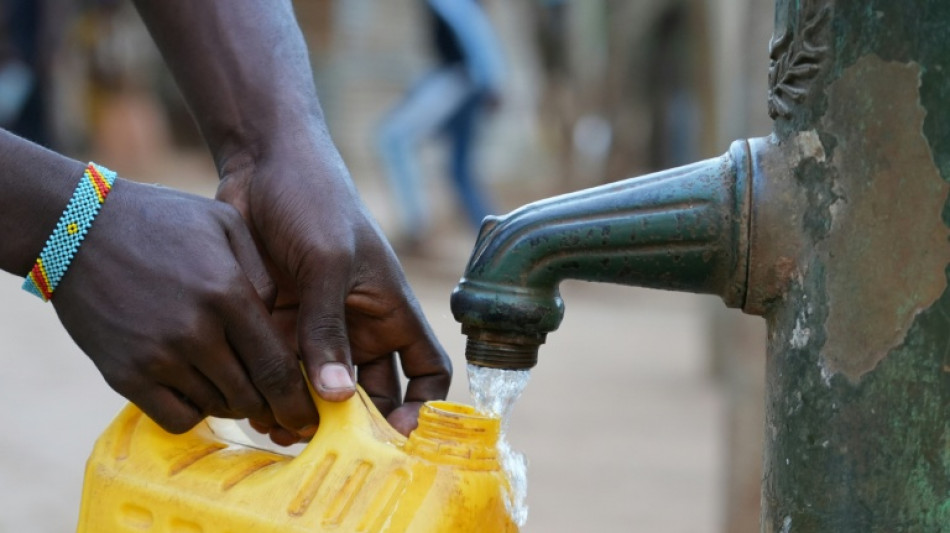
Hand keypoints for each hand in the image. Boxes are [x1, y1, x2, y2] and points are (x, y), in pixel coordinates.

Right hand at [52, 180, 318, 435]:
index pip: (277, 367)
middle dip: (269, 403)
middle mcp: (195, 331)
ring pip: (216, 407)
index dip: (298, 400)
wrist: (77, 227)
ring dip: (230, 400)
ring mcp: (157, 356)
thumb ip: (263, 274)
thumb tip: (280, 322)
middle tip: (274, 402)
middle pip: (251, 395)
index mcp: (228, 294)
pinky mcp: (123, 374)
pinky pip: (176, 418)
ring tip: (229, 377)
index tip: (309, 419)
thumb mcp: (226, 224)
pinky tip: (195, 386)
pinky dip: (193, 411)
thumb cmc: (161, 220)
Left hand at [216, 135, 451, 442]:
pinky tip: (249, 405)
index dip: (423, 408)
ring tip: (279, 431)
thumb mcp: (329, 261)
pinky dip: (268, 396)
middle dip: (351, 426)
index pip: (427, 371)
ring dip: (304, 417)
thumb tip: (332, 397)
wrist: (261, 165)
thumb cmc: (314, 201)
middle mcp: (359, 329)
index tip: (399, 437)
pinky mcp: (275, 327)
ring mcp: (315, 331)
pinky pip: (278, 374)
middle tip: (324, 448)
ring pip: (318, 394)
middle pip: (369, 395)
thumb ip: (327, 327)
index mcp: (391, 312)